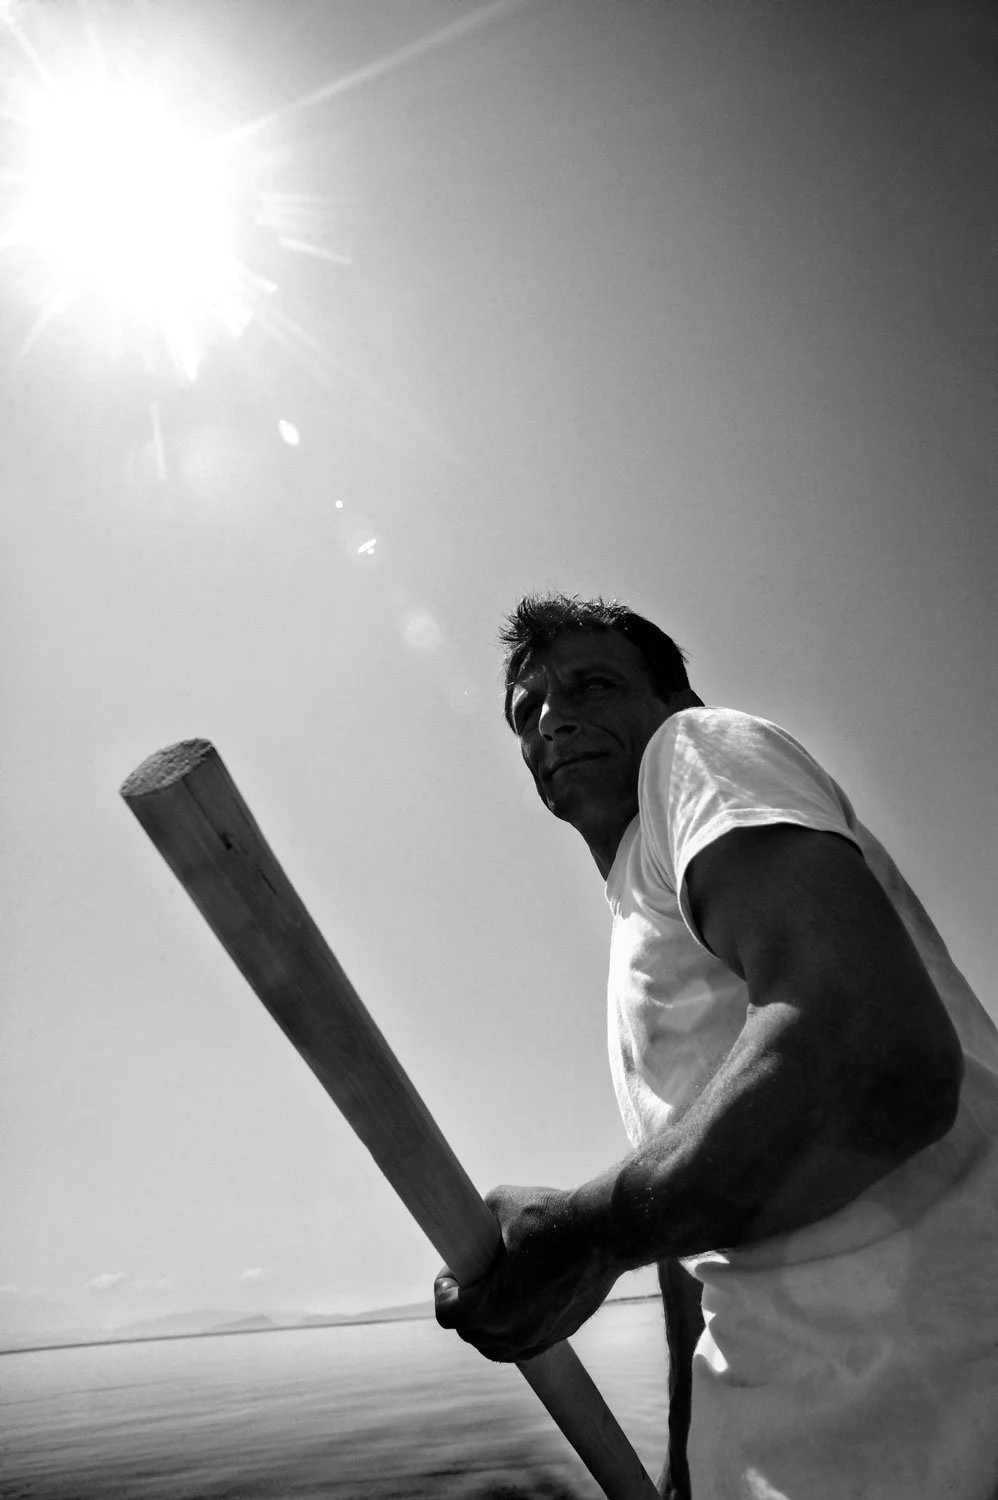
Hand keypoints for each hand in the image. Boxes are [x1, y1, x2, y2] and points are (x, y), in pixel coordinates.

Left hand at [434, 1182, 620, 1362]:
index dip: (443, 1290)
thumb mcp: (499, 1204)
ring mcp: (540, 1337)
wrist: (605, 1232)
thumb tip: (466, 1227)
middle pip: (470, 1334)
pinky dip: (512, 1332)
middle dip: (463, 1307)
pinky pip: (525, 1346)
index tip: (451, 1272)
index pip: (447, 1315)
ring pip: (497, 1348)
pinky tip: (516, 1304)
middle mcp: (515, 1332)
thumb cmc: (552, 1217)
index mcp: (493, 1307)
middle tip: (468, 1278)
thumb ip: (475, 1223)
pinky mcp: (562, 1334)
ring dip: (486, 1326)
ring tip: (490, 1293)